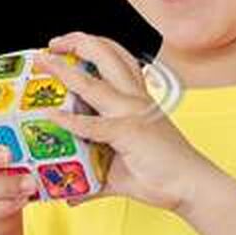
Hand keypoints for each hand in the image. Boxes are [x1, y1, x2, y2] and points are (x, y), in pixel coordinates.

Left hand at [34, 31, 214, 213]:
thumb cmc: (162, 175)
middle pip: (106, 54)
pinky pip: (92, 124)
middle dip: (76, 42)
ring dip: (64, 70)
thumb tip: (73, 193)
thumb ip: (95, 176)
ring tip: (44, 62)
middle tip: (51, 46)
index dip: (90, 47)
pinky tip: (50, 116)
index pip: (116, 60)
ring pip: (93, 81)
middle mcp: (134, 99)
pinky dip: (68, 120)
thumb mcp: (122, 169)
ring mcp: (131, 113)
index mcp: (137, 99)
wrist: (191, 186)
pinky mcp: (127, 132)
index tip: (65, 48)